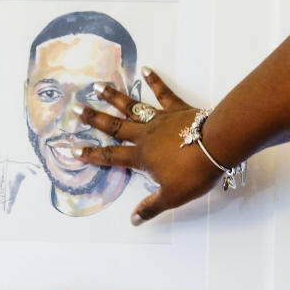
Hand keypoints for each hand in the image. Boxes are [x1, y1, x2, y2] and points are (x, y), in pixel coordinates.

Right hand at [72, 69, 222, 224]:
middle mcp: (145, 134)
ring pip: (132, 105)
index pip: (111, 156)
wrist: (217, 145)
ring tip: (97, 85)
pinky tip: (146, 68)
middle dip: (93, 118)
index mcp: (141, 157)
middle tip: (75, 108)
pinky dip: (154, 80)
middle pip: (114, 126)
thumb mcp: (172, 196)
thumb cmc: (193, 173)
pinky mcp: (177, 109)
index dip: (91, 154)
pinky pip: (164, 93)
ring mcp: (160, 119)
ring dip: (114, 96)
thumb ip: (151, 207)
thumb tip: (133, 220)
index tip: (71, 148)